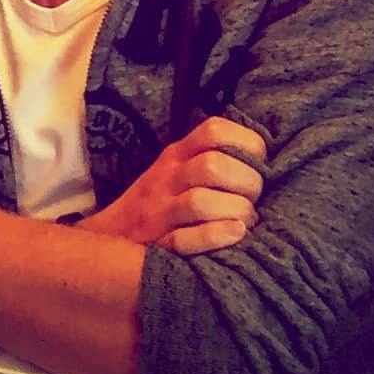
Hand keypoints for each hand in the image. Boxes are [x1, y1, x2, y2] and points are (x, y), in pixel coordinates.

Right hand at [85, 117, 266, 256]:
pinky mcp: (157, 244)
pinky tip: (235, 235)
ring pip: (201, 201)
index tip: (260, 164)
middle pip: (213, 166)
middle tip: (254, 199)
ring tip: (246, 221)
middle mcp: (167, 178)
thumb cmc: (157, 204)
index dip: (247, 144)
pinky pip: (189, 238)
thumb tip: (264, 158)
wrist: (108, 239)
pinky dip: (218, 235)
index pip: (214, 130)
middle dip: (248, 183)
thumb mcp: (176, 171)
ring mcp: (159, 212)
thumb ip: (210, 158)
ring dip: (236, 211)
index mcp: (176, 155)